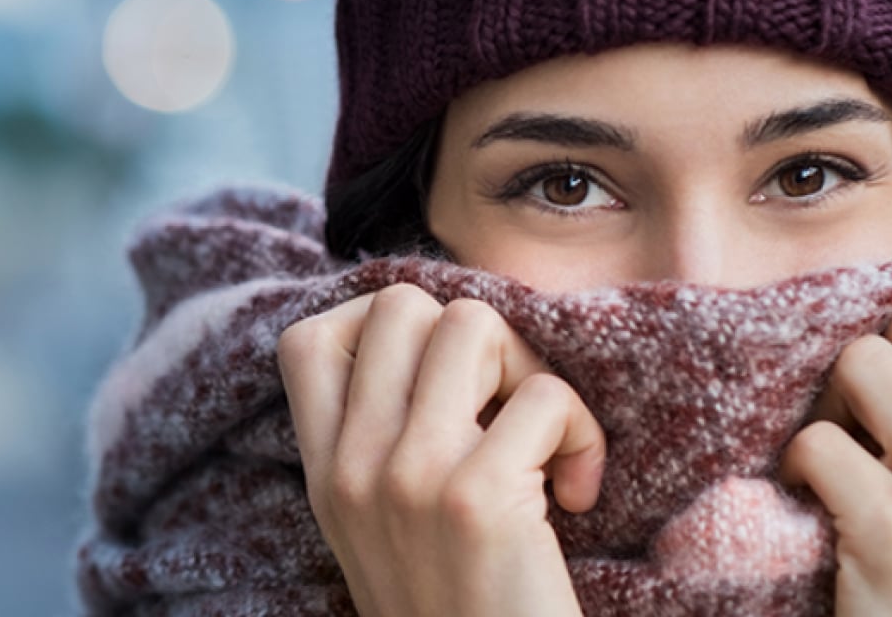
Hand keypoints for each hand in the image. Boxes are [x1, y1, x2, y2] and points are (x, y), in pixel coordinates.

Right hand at [277, 284, 605, 616]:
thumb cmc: (457, 609)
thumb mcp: (382, 529)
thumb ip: (383, 444)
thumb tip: (443, 338)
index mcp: (325, 473)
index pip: (309, 340)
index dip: (382, 329)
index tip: (441, 381)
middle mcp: (352, 467)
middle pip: (403, 305)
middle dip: (476, 339)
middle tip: (506, 408)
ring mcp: (408, 477)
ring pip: (474, 324)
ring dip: (531, 371)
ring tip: (545, 442)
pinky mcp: (476, 498)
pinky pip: (545, 396)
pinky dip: (583, 434)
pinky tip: (579, 496)